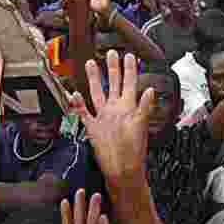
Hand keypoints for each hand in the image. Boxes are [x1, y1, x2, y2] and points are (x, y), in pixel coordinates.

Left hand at [72, 51, 155, 182]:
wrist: (123, 170)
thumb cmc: (134, 153)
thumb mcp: (143, 128)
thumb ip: (145, 107)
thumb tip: (149, 91)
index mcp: (128, 109)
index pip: (130, 84)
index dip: (130, 69)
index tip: (129, 56)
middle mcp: (114, 110)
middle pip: (114, 84)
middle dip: (113, 67)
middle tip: (111, 53)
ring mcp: (101, 118)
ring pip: (97, 93)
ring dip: (94, 78)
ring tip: (90, 64)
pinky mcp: (92, 128)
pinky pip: (83, 113)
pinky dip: (77, 103)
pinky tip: (74, 93)